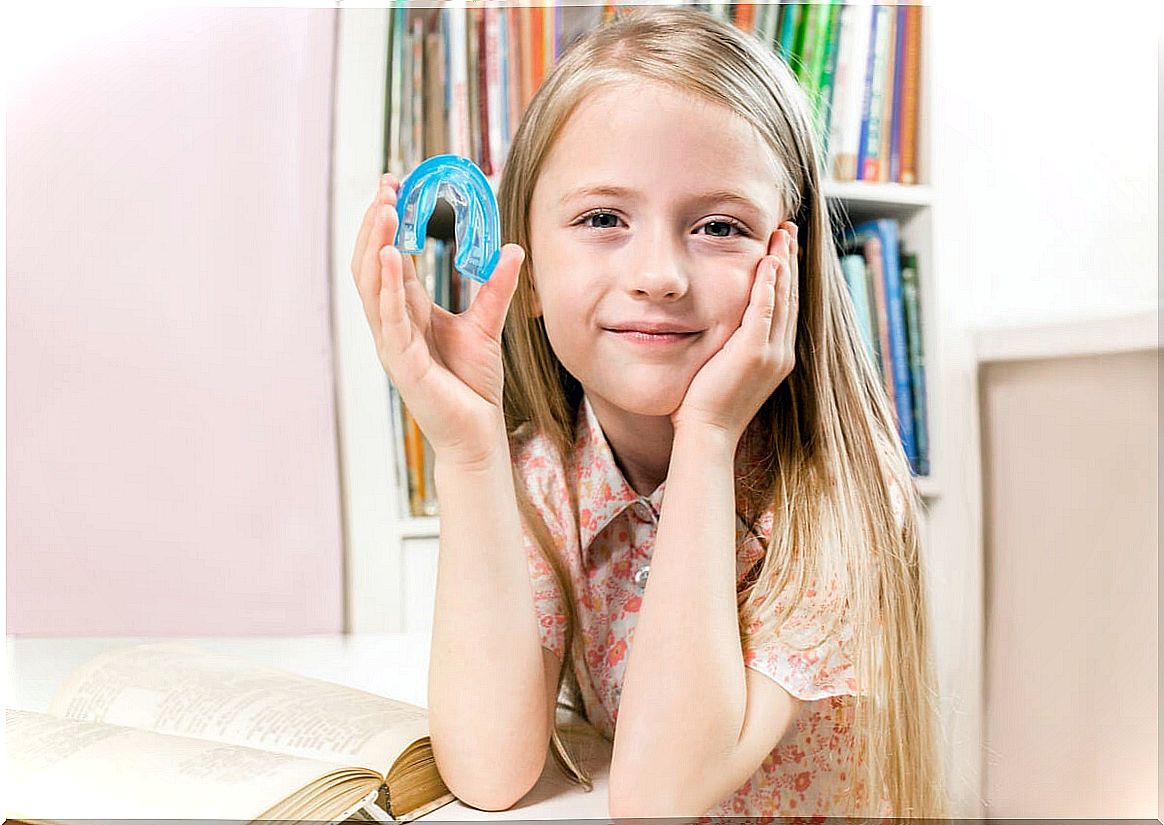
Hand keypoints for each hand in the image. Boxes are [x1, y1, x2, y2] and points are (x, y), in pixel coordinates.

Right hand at [350, 174, 525, 465]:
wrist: (477, 433)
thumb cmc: (473, 385)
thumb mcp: (487, 324)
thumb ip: (495, 287)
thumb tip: (512, 248)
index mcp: (407, 312)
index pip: (388, 258)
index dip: (387, 223)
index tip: (393, 186)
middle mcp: (392, 324)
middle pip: (370, 264)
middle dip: (374, 224)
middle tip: (384, 187)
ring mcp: (392, 342)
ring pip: (371, 285)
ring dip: (374, 244)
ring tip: (382, 208)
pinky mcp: (402, 362)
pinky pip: (390, 317)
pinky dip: (387, 285)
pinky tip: (389, 255)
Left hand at [669, 221, 798, 443]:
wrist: (707, 432)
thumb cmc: (707, 405)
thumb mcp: (725, 368)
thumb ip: (730, 345)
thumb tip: (721, 326)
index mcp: (776, 356)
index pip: (785, 306)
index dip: (786, 275)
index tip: (783, 248)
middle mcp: (780, 352)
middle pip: (790, 296)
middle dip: (790, 260)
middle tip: (788, 230)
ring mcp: (771, 353)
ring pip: (782, 298)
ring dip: (783, 263)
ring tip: (782, 234)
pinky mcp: (753, 352)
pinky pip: (765, 310)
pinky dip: (769, 284)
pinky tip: (769, 262)